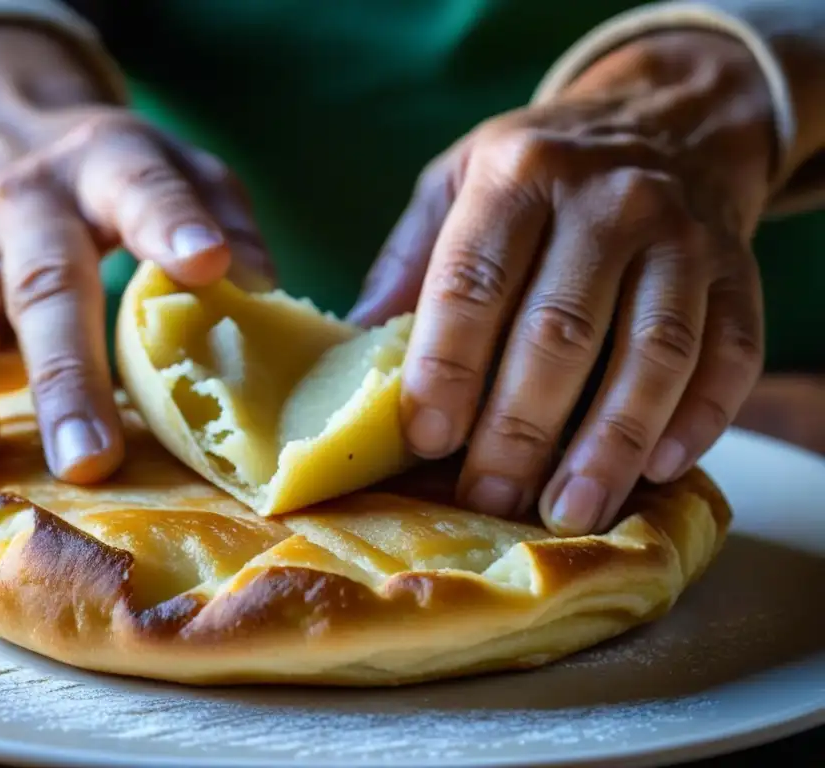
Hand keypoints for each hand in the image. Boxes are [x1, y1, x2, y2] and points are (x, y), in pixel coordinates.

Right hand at [0, 28, 271, 483]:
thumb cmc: (108, 183)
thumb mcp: (171, 169)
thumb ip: (221, 215)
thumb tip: (261, 287)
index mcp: (100, 165)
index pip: (138, 187)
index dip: (171, 223)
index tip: (210, 266)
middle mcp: (19, 205)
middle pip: (43, 287)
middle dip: (66, 376)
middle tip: (92, 459)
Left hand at [351, 30, 775, 534]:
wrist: (664, 121)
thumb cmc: (539, 174)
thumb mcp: (456, 184)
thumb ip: (408, 262)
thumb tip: (353, 348)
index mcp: (518, 177)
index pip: (474, 282)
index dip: (448, 365)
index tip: (427, 437)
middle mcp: (608, 200)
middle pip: (561, 332)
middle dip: (519, 429)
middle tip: (487, 496)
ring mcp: (683, 237)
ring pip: (652, 355)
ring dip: (609, 445)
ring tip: (567, 510)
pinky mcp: (739, 273)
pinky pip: (729, 354)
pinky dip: (698, 418)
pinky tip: (659, 468)